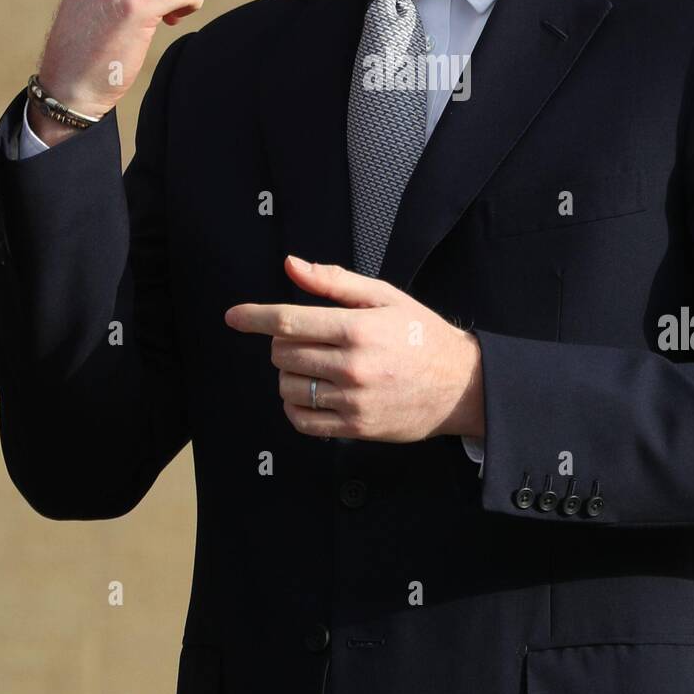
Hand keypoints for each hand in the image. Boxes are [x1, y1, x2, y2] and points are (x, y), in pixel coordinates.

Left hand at [224, 255, 484, 442]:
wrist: (460, 385)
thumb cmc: (421, 335)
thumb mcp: (384, 297)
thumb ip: (335, 282)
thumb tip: (292, 265)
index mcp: (357, 328)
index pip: (289, 321)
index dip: (255, 316)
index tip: (234, 316)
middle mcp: (351, 365)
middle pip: (283, 354)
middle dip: (283, 343)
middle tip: (307, 339)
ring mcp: (352, 400)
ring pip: (288, 387)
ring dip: (290, 375)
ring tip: (315, 366)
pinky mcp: (355, 428)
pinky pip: (302, 421)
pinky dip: (296, 406)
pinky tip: (312, 393)